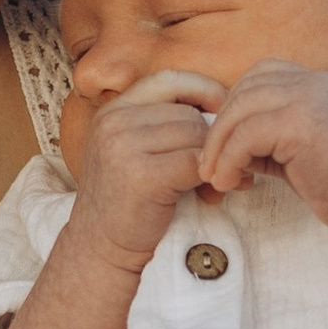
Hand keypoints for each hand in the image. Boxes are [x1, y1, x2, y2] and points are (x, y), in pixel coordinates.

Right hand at [66, 71, 221, 272]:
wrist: (100, 249)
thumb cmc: (128, 201)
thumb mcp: (134, 150)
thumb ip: (165, 125)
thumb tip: (227, 107)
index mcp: (114, 110)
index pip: (169, 79)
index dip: (203, 90)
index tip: (223, 113)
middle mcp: (114, 121)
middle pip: (189, 113)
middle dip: (211, 140)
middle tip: (216, 171)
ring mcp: (123, 146)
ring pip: (195, 136)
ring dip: (212, 162)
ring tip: (211, 185)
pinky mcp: (140, 175)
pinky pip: (194, 162)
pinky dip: (210, 179)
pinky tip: (209, 195)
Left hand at [196, 62, 327, 230]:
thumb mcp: (298, 151)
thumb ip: (266, 139)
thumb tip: (223, 145)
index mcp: (316, 83)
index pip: (259, 76)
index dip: (235, 107)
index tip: (227, 144)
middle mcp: (312, 82)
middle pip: (244, 90)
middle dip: (220, 128)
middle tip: (210, 164)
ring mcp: (308, 98)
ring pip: (239, 110)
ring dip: (219, 146)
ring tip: (215, 177)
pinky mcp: (301, 124)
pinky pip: (245, 136)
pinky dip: (229, 160)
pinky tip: (229, 182)